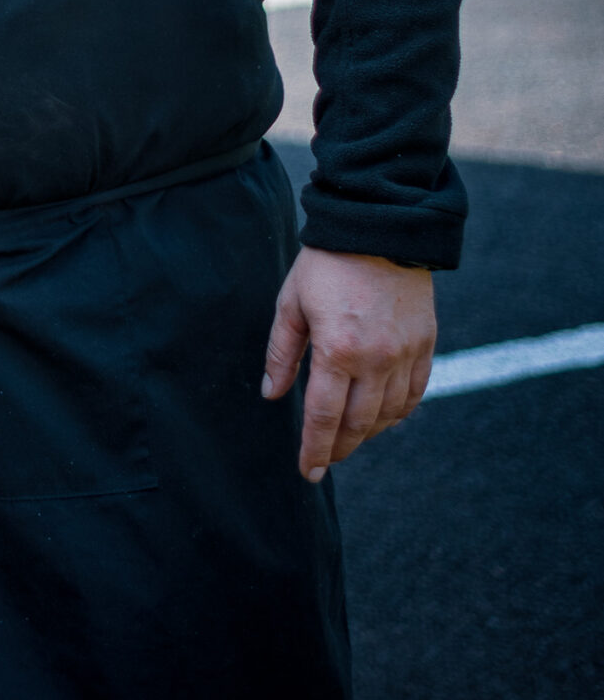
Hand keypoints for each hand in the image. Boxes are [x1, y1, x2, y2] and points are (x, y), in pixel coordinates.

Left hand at [262, 248, 435, 480]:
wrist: (378, 228)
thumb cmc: (326, 265)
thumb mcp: (291, 305)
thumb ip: (282, 354)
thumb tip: (272, 394)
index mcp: (337, 349)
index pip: (324, 416)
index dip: (315, 449)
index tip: (308, 471)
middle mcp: (377, 359)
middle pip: (359, 423)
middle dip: (340, 448)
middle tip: (325, 461)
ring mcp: (406, 354)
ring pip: (390, 414)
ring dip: (368, 433)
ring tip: (348, 439)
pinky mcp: (426, 345)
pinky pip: (415, 394)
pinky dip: (398, 413)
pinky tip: (382, 418)